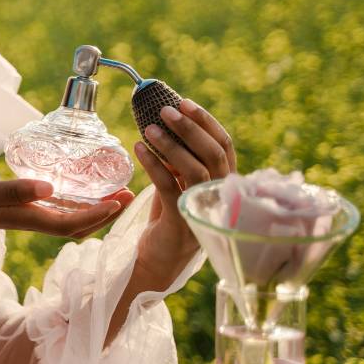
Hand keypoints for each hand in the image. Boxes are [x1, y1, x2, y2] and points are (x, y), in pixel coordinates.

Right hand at [0, 174, 133, 244]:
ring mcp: (24, 215)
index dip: (100, 215)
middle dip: (106, 214)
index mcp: (27, 218)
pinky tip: (78, 187)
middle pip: (78, 224)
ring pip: (69, 217)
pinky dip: (74, 201)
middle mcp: (30, 219)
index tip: (122, 201)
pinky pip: (55, 208)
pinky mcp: (18, 207)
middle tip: (130, 194)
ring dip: (94, 208)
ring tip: (113, 191)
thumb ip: (13, 190)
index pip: (72, 223)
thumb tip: (49, 189)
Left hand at [132, 98, 236, 284]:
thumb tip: (166, 124)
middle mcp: (220, 196)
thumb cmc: (169, 218)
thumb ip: (180, 161)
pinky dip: (154, 165)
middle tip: (166, 109)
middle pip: (214, 155)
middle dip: (191, 128)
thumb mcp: (178, 184)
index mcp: (223, 183)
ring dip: (172, 145)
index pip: (225, 146)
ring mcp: (203, 210)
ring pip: (195, 170)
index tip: (185, 102)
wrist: (158, 261)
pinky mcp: (182, 222)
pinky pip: (169, 187)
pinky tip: (139, 148)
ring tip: (149, 127)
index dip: (207, 123)